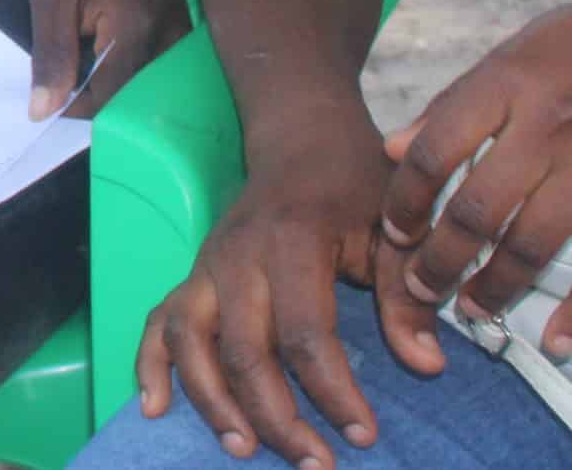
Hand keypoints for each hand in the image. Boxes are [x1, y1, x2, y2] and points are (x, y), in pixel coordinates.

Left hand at [27, 0, 191, 119]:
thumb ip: (51, 54)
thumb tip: (42, 111)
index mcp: (132, 33)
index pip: (108, 101)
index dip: (76, 107)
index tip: (52, 91)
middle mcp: (168, 45)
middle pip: (129, 101)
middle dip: (94, 98)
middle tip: (67, 75)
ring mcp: (182, 42)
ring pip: (143, 90)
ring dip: (112, 86)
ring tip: (86, 60)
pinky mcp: (184, 38)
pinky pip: (155, 73)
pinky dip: (129, 74)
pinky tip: (108, 55)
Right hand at [133, 103, 391, 468]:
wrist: (302, 137)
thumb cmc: (355, 185)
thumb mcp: (394, 229)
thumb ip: (406, 296)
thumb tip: (425, 365)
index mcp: (290, 244)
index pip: (304, 333)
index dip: (333, 391)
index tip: (365, 435)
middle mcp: (235, 258)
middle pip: (242, 349)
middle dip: (274, 415)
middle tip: (314, 464)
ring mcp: (205, 267)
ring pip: (189, 340)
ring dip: (211, 399)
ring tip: (241, 449)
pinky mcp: (192, 276)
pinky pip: (158, 323)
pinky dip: (149, 365)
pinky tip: (154, 408)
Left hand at [379, 5, 571, 347]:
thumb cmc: (564, 49)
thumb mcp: (504, 59)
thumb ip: (449, 109)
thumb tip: (391, 151)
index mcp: (504, 87)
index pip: (433, 152)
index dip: (406, 200)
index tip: (393, 233)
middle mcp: (545, 125)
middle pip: (477, 208)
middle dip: (441, 258)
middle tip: (419, 288)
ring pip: (533, 241)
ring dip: (496, 285)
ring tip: (472, 308)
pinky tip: (555, 337)